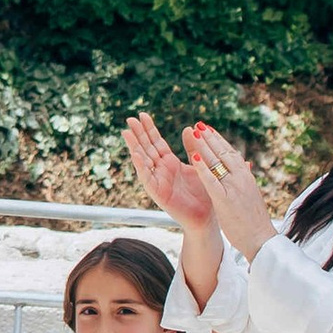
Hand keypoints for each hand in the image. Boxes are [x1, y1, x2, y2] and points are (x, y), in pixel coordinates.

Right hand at [124, 111, 213, 230]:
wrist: (207, 218)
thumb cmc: (204, 193)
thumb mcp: (199, 165)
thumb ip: (192, 148)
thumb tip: (189, 127)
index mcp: (170, 163)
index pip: (156, 142)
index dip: (149, 129)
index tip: (142, 114)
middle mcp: (161, 170)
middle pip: (147, 148)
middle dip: (138, 134)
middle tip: (129, 119)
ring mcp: (158, 181)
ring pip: (143, 161)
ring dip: (134, 147)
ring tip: (126, 133)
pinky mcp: (158, 194)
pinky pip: (147, 179)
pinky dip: (141, 167)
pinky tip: (136, 155)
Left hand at [185, 121, 275, 259]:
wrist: (261, 239)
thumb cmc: (254, 221)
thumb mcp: (249, 195)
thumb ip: (244, 180)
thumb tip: (244, 166)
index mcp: (246, 177)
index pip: (231, 153)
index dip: (218, 140)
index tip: (209, 130)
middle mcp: (241, 178)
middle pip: (224, 153)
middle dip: (210, 138)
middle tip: (199, 125)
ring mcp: (234, 188)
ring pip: (217, 162)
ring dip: (205, 146)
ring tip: (195, 133)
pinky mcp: (225, 199)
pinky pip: (211, 180)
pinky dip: (203, 167)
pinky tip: (194, 157)